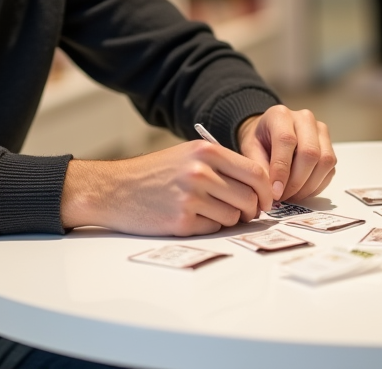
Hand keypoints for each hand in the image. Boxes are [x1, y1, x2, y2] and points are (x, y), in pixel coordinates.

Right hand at [61, 140, 272, 235]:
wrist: (115, 189)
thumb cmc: (154, 173)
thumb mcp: (187, 154)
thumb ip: (221, 164)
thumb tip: (259, 186)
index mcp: (206, 151)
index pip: (255, 173)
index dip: (266, 190)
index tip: (265, 200)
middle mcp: (200, 172)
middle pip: (249, 197)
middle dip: (252, 209)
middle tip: (245, 212)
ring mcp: (191, 197)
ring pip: (234, 216)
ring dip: (229, 219)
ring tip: (210, 212)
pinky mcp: (182, 221)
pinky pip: (214, 229)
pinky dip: (209, 227)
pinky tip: (192, 218)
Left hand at [237, 105, 335, 203]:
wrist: (270, 133)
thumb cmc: (260, 140)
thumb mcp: (250, 150)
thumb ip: (259, 167)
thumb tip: (271, 191)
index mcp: (280, 115)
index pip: (286, 141)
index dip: (282, 170)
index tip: (275, 192)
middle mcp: (304, 119)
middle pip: (310, 152)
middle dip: (296, 182)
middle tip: (283, 197)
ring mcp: (320, 131)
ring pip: (325, 162)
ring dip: (308, 186)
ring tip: (291, 196)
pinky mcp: (329, 146)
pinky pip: (330, 170)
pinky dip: (316, 186)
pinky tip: (301, 191)